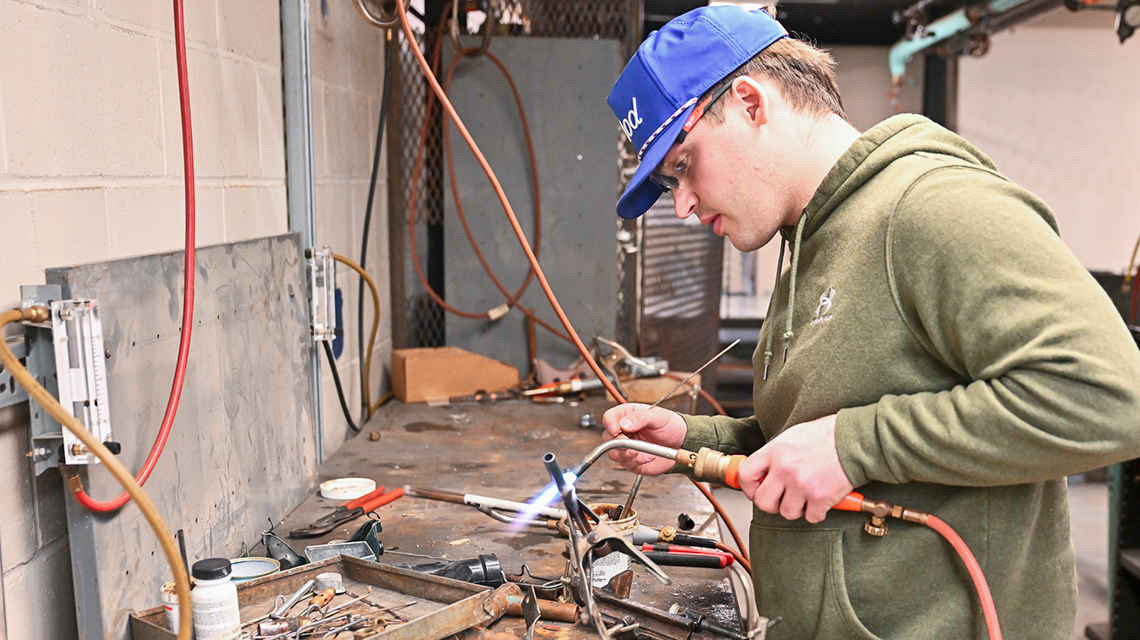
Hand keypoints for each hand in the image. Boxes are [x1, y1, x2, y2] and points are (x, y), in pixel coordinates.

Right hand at [601, 403, 686, 475]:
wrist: (682, 443)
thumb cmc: (671, 425)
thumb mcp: (659, 416)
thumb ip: (641, 417)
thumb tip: (625, 423)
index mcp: (628, 416)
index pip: (609, 418)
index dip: (610, 424)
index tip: (616, 430)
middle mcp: (624, 432)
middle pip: (607, 438)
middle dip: (617, 443)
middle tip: (630, 444)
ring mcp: (627, 448)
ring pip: (614, 454)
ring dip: (627, 455)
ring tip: (641, 452)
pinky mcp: (633, 461)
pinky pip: (627, 464)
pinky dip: (638, 462)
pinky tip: (649, 456)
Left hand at [737, 414, 853, 522]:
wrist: (853, 439)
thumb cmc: (825, 435)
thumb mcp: (791, 437)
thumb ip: (774, 455)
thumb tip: (762, 472)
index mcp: (774, 452)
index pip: (746, 475)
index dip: (748, 487)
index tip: (755, 490)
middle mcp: (785, 469)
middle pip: (763, 502)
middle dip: (771, 504)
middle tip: (780, 499)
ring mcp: (802, 485)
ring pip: (787, 513)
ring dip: (796, 508)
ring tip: (804, 496)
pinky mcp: (821, 497)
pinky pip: (811, 517)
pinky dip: (817, 512)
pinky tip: (820, 499)